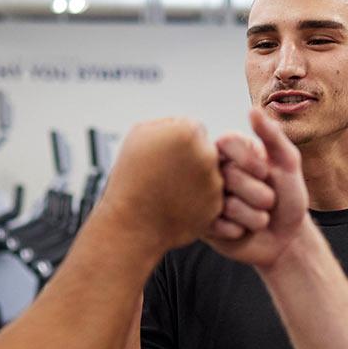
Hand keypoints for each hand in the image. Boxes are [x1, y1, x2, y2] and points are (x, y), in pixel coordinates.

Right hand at [100, 117, 223, 253]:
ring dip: (196, 180)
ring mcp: (214, 183)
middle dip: (190, 160)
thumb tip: (186, 124)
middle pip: (205, 150)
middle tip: (167, 174)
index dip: (177, 142)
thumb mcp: (139, 135)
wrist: (132, 224)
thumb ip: (168, 123)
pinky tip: (177, 204)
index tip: (163, 156)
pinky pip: (211, 197)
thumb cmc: (131, 179)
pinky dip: (199, 200)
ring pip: (211, 174)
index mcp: (187, 133)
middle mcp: (206, 155)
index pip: (194, 129)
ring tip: (169, 191)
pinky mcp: (216, 206)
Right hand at [206, 108, 309, 268]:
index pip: (226, 142)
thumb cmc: (288, 198)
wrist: (287, 239)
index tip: (267, 173)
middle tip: (269, 202)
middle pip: (228, 176)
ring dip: (253, 216)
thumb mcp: (287, 164)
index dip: (249, 161)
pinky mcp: (203, 225)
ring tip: (259, 218)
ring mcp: (205, 199)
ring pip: (225, 205)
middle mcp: (213, 173)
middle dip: (259, 194)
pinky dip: (238, 231)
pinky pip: (217, 226)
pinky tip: (243, 231)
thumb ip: (273, 136)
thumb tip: (253, 110)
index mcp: (230, 152)